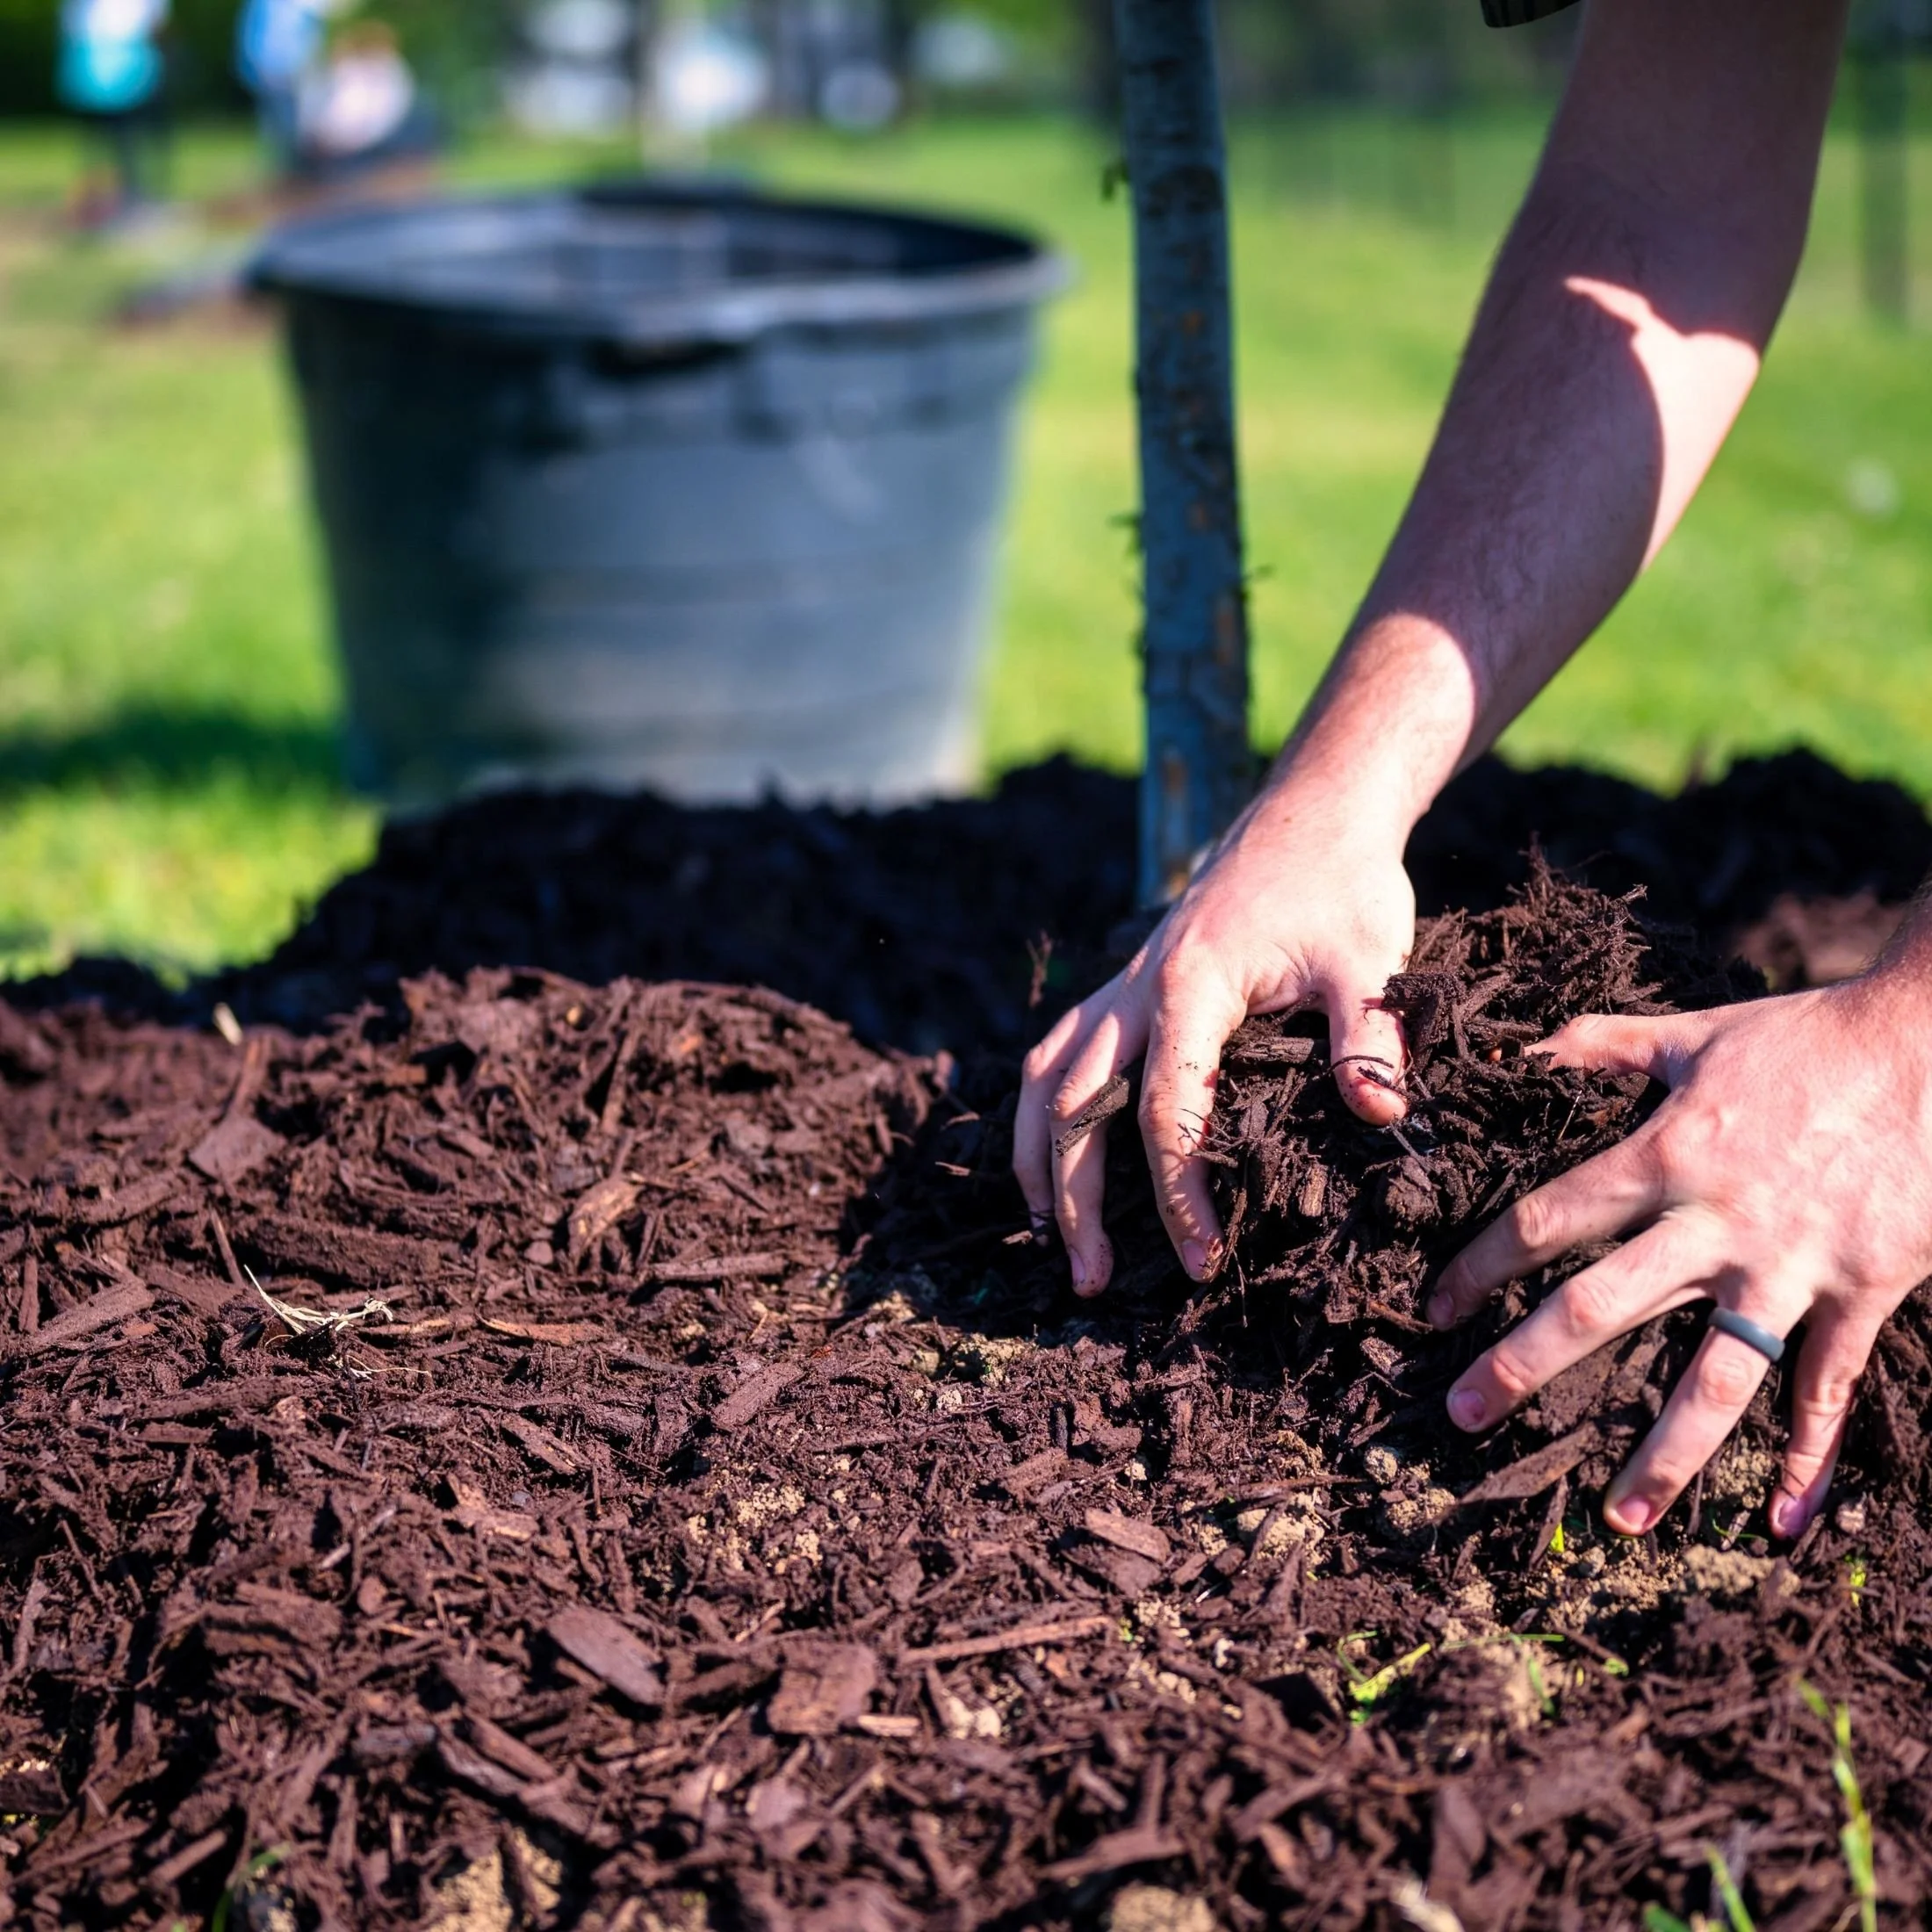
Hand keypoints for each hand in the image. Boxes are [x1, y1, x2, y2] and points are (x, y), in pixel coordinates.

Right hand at [1014, 786, 1416, 1295]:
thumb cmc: (1344, 885)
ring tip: (1046, 1235)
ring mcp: (1123, 984)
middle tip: (1092, 1282)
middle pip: (1075, 1106)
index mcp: (1189, 988)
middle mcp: (1136, 988)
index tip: (1201, 1260)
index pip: (1163, 1111)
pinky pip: (1058, 1050)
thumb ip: (1371, 1037)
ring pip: (1045, 1077)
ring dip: (1037, 1159)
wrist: (1312, 813)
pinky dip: (1042, 1109)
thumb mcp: (1370, 957)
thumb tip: (1379, 1116)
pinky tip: (1051, 1154)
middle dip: (1074, 1199)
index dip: (1177, 1193)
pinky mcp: (1127, 985)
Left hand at [1429, 969, 1931, 1539]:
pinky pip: (1828, 1388)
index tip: (1436, 1310)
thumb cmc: (1806, 1038)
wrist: (1931, 1043)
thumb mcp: (1692, 1034)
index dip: (1481, 1267)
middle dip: (1522, 1366)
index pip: (1545, 1221)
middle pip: (1597, 1307)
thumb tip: (1526, 1049)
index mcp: (1663, 1155)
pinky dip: (1810, 1457)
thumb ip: (1602, 1044)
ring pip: (1714, 1379)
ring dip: (1664, 1454)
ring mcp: (1790, 1267)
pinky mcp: (1862, 1291)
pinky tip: (1785, 1520)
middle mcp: (1714, 1222)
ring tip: (1622, 1520)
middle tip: (1463, 1417)